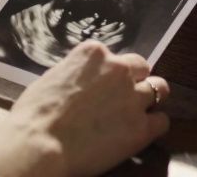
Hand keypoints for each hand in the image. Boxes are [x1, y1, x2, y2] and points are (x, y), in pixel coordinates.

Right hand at [0, 41, 169, 176]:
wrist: (39, 144)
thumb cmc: (34, 115)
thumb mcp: (52, 79)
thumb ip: (76, 75)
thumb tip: (81, 84)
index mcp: (93, 54)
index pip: (114, 56)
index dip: (109, 74)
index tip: (102, 87)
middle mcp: (118, 69)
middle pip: (141, 67)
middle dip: (134, 81)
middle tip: (122, 99)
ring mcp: (133, 97)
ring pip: (159, 89)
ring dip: (149, 100)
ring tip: (134, 116)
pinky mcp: (141, 127)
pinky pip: (162, 122)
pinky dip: (153, 127)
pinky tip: (139, 134)